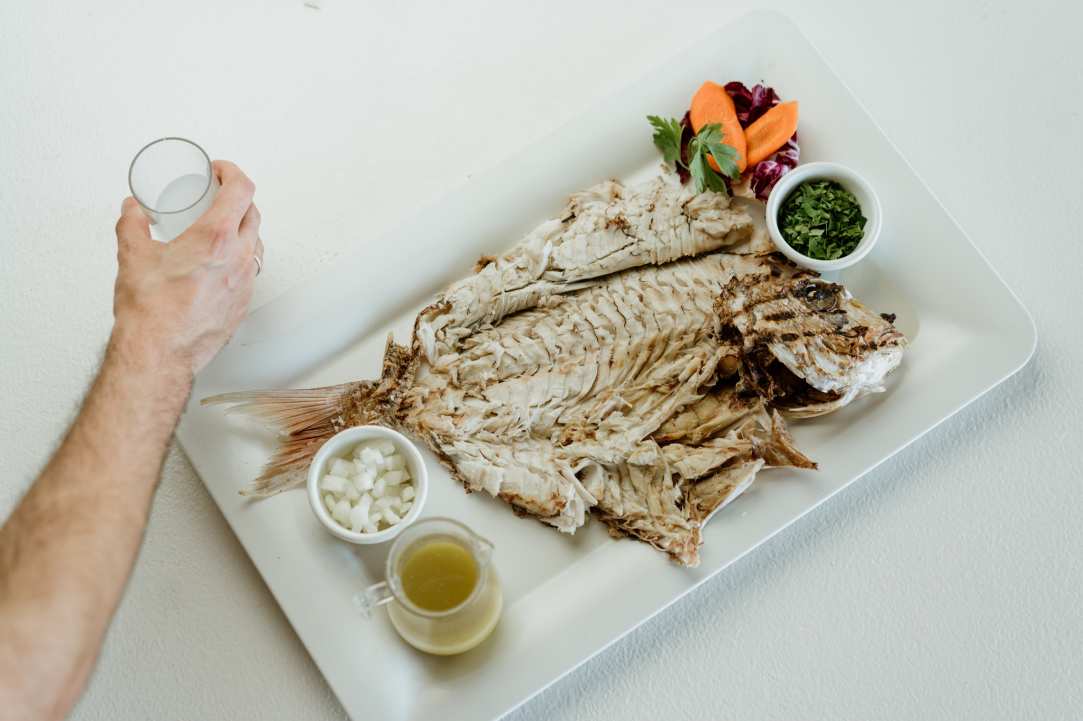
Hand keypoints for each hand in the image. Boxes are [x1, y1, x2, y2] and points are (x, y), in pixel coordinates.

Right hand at [111, 160, 262, 377]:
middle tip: (220, 195)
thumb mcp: (132, 255)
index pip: (242, 189)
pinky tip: (221, 263)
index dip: (233, 172)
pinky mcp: (243, 304)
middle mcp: (238, 258)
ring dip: (243, 229)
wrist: (159, 353)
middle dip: (238, 198)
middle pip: (253, 214)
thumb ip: (132, 224)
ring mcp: (245, 282)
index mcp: (216, 238)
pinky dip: (239, 258)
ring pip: (255, 243)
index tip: (220, 171)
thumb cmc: (150, 311)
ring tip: (222, 228)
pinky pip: (250, 271)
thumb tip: (133, 210)